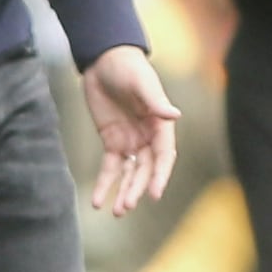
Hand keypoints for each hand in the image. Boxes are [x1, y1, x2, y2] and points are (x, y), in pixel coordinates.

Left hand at [81, 45, 179, 216]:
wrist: (104, 60)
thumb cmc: (128, 67)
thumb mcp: (141, 82)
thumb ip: (155, 101)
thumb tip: (175, 115)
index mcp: (161, 125)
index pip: (164, 156)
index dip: (159, 175)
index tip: (154, 194)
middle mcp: (148, 137)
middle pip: (145, 169)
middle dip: (137, 188)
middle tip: (126, 206)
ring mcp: (131, 141)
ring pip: (130, 173)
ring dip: (124, 191)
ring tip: (116, 211)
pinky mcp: (112, 141)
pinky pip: (110, 168)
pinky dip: (104, 184)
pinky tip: (97, 201)